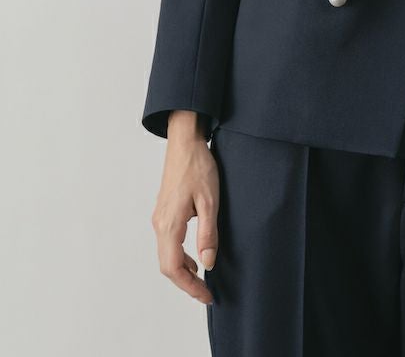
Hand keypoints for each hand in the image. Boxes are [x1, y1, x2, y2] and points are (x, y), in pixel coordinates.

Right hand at [150, 111, 218, 304]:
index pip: (174, 268)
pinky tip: (195, 257)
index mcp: (169, 224)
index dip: (190, 287)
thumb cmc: (198, 167)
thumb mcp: (210, 201)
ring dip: (183, 270)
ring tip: (203, 280)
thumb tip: (208, 264)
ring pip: (166, 255)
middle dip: (186, 283)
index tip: (207, 296)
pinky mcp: (163, 212)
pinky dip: (180, 256)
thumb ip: (208, 234)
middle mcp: (160, 224)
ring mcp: (159, 218)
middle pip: (167, 266)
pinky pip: (168, 243)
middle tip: (206, 293)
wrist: (185, 142)